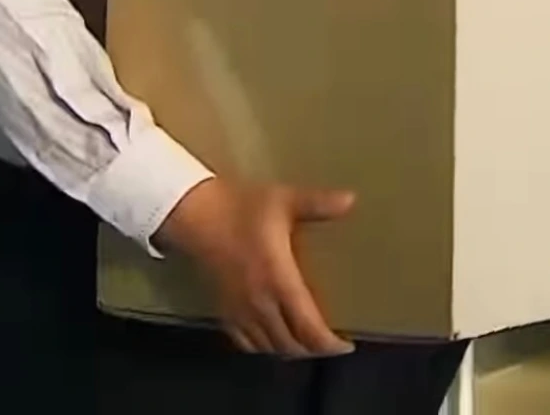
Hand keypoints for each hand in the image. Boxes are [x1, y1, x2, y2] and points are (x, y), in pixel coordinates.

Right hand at [155, 176, 354, 357]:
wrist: (197, 215)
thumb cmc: (243, 208)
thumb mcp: (284, 201)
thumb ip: (318, 204)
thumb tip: (352, 200)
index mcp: (278, 280)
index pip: (307, 328)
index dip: (328, 344)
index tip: (347, 344)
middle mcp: (260, 304)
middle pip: (290, 344)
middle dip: (314, 350)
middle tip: (333, 343)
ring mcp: (239, 311)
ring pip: (269, 347)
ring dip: (291, 350)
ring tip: (309, 341)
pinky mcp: (223, 311)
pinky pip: (247, 343)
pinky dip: (265, 347)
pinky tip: (275, 338)